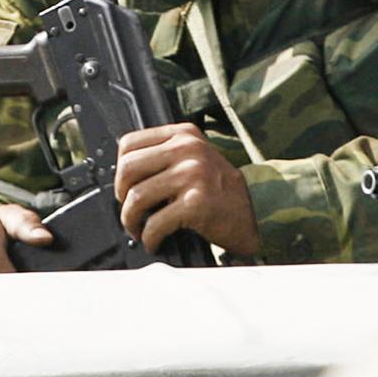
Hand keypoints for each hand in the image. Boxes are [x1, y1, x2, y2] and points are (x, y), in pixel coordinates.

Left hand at [115, 121, 259, 255]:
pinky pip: (156, 222)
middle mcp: (188, 149)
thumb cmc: (221, 191)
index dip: (119, 169)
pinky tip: (153, 241)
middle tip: (128, 210)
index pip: (129, 143)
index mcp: (183, 135)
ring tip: (136, 229)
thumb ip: (165, 156)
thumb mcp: (195, 159)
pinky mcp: (197, 203)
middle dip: (121, 195)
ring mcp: (193, 175)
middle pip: (128, 168)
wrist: (258, 215)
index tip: (124, 187)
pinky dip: (149, 236)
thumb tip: (123, 174)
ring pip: (137, 196)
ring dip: (130, 219)